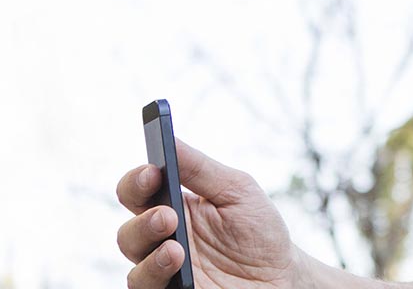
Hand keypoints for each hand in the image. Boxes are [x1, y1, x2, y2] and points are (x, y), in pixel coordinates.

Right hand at [116, 141, 294, 287]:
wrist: (283, 276)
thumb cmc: (260, 229)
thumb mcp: (238, 191)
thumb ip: (201, 169)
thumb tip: (169, 139)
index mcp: (172, 207)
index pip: (136, 192)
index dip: (136, 181)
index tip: (152, 172)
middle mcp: (163, 242)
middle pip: (128, 233)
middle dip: (143, 224)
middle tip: (169, 217)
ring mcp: (168, 274)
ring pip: (136, 271)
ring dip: (151, 259)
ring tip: (176, 251)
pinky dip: (158, 280)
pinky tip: (181, 272)